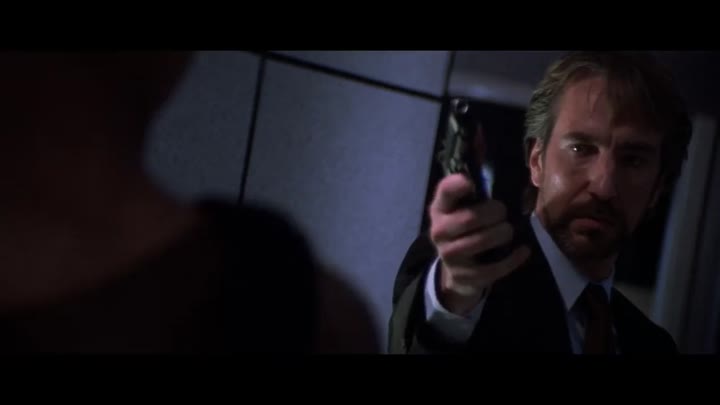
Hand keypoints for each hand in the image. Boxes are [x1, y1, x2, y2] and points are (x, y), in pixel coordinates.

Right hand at [428, 174, 530, 314]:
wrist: (456, 270)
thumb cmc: (465, 230)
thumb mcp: (464, 210)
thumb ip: (480, 195)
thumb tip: (521, 186)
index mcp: (440, 209)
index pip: (444, 192)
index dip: (457, 185)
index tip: (471, 182)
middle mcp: (439, 231)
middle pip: (470, 218)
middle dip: (494, 213)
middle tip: (503, 212)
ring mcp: (449, 256)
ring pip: (482, 241)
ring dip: (503, 233)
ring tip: (508, 231)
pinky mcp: (464, 276)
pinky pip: (494, 267)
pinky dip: (513, 257)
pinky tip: (523, 250)